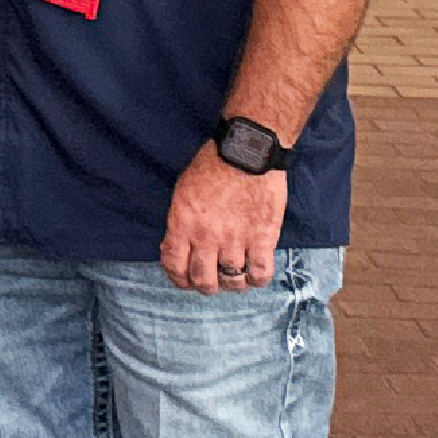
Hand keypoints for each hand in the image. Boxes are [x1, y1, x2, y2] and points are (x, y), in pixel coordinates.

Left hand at [161, 141, 287, 292]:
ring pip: (232, 281)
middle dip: (205, 286)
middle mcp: (206, 237)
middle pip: (203, 280)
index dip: (178, 279)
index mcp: (182, 223)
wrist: (246, 152)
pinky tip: (255, 273)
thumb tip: (176, 247)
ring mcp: (236, 239)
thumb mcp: (183, 192)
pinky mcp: (263, 238)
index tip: (184, 279)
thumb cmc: (212, 166)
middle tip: (211, 281)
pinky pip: (260, 273)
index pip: (174, 266)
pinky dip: (257, 279)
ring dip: (232, 284)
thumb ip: (180, 222)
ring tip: (235, 276)